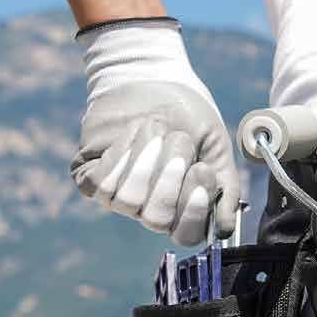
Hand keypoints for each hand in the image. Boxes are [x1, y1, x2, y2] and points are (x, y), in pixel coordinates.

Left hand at [70, 18, 239, 244]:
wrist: (154, 82)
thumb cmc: (190, 118)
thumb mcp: (216, 149)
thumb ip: (225, 188)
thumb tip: (224, 229)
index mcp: (184, 208)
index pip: (187, 234)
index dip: (194, 211)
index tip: (203, 170)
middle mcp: (150, 209)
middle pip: (156, 218)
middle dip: (170, 176)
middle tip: (180, 140)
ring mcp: (118, 196)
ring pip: (128, 200)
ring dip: (145, 158)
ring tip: (155, 128)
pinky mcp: (91, 177)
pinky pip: (100, 184)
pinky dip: (119, 155)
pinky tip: (131, 134)